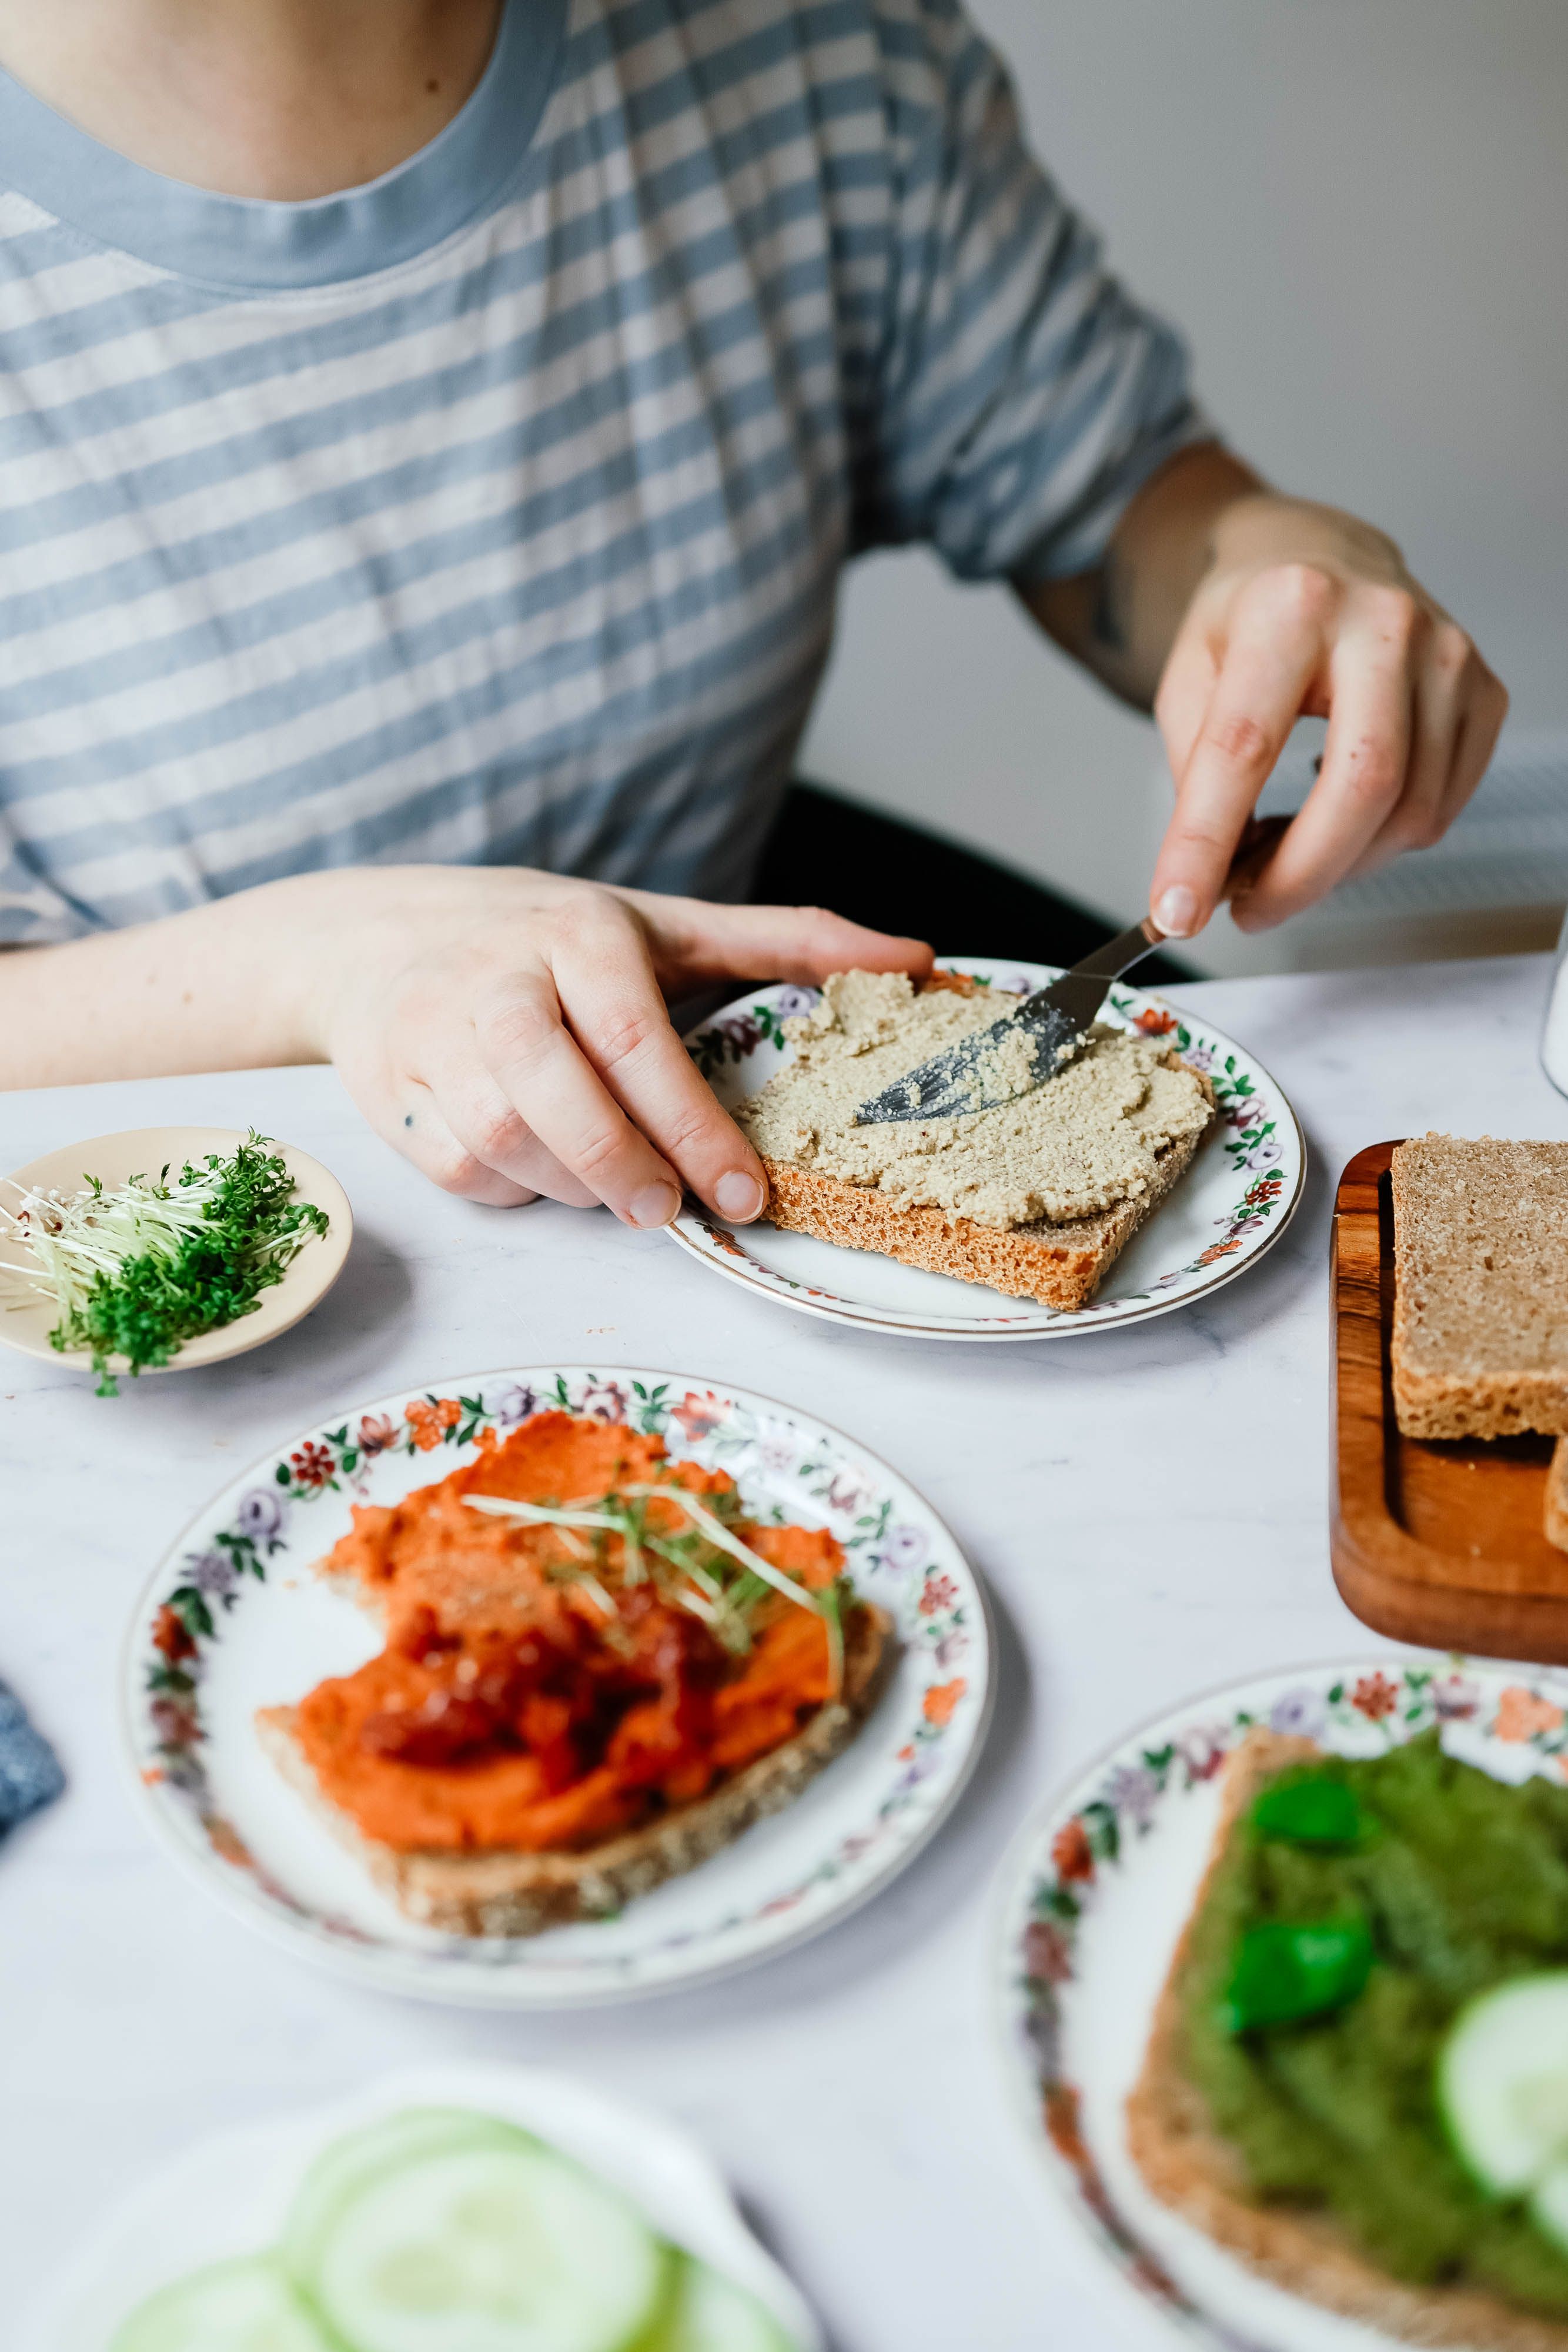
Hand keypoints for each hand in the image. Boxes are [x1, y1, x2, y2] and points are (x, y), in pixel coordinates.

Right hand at [308, 867, 929, 1219]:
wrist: (372, 936)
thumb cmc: (541, 936)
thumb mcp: (663, 924)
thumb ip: (786, 940)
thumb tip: (913, 956)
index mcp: (578, 933)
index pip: (639, 1043)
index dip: (695, 1129)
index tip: (746, 1196)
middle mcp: (496, 980)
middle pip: (558, 1099)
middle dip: (623, 1170)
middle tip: (669, 1210)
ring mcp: (430, 1037)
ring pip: (505, 1143)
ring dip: (570, 1184)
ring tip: (612, 1182)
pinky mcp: (388, 1093)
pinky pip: (460, 1170)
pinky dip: (510, 1188)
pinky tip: (539, 1166)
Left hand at [1148, 494, 1507, 934]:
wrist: (1319, 556)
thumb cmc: (1252, 619)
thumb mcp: (1188, 678)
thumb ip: (1195, 777)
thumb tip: (1208, 879)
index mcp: (1292, 608)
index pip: (1245, 746)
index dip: (1206, 841)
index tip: (1178, 908)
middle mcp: (1384, 623)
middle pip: (1361, 785)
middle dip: (1299, 876)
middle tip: (1249, 909)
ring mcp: (1447, 657)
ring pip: (1410, 812)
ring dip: (1340, 865)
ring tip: (1287, 856)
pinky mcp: (1483, 693)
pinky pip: (1442, 807)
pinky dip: (1385, 841)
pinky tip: (1341, 821)